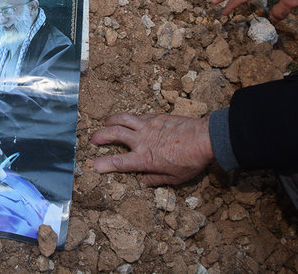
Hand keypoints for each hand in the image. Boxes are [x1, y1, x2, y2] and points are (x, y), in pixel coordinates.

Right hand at [90, 113, 213, 185]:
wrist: (204, 139)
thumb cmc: (191, 161)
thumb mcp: (174, 179)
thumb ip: (155, 179)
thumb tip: (143, 180)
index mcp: (144, 159)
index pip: (118, 163)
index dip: (103, 164)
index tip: (94, 165)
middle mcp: (142, 140)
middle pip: (114, 134)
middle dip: (100, 136)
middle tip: (93, 139)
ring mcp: (148, 126)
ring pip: (122, 119)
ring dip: (110, 120)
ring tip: (105, 123)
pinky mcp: (156, 117)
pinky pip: (138, 116)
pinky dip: (129, 118)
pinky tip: (129, 120)